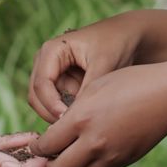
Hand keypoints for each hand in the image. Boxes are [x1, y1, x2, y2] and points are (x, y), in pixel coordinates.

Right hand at [28, 12, 145, 121]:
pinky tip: (89, 116)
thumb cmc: (117, 44)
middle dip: (53, 114)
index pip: (41, 85)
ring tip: (87, 119)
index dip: (51, 106)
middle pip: (36, 97)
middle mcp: (45, 62)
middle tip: (75, 128)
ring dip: (62, 113)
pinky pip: (58, 105)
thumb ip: (87, 91)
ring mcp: (52, 74)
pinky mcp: (62, 85)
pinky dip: (70, 112)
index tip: (70, 121)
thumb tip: (73, 118)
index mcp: (51, 51)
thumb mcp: (104, 66)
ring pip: (45, 105)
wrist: (131, 37)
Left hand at [29, 65, 166, 166]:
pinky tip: (97, 148)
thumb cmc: (130, 83)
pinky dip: (93, 165)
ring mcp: (111, 155)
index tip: (39, 143)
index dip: (38, 146)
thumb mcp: (94, 88)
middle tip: (55, 151)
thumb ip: (72, 112)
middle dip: (53, 162)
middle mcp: (94, 142)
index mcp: (81, 119)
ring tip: (76, 151)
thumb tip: (55, 132)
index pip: (47, 145)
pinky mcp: (124, 161)